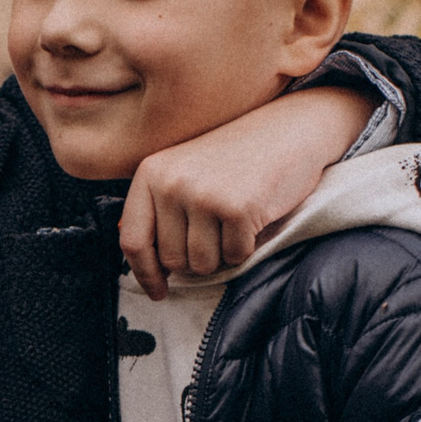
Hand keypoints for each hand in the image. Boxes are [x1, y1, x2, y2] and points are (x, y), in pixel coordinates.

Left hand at [121, 85, 373, 298]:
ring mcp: (203, 195)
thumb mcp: (185, 173)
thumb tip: (150, 267)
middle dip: (196, 259)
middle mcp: (171, 183)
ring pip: (202, 264)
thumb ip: (162, 212)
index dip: (145, 274)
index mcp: (150, 173)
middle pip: (172, 260)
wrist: (288, 129)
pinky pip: (235, 257)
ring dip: (222, 255)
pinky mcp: (237, 208)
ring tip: (234, 223)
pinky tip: (253, 218)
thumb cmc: (236, 158)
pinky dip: (247, 248)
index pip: (132, 240)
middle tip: (217, 233)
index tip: (158, 292)